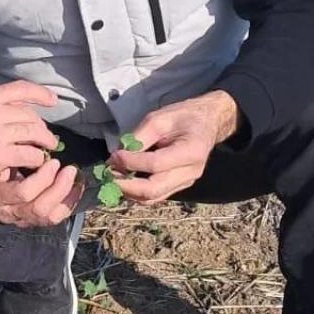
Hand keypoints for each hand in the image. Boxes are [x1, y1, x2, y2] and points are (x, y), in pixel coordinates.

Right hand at [0, 82, 59, 185]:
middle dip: (42, 127)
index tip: (53, 101)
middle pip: (31, 115)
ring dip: (45, 142)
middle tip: (45, 136)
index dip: (41, 94)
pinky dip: (36, 158)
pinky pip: (28, 154)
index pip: (21, 89)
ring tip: (47, 148)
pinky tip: (35, 162)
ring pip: (34, 133)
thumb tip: (18, 109)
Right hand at [0, 159, 82, 227]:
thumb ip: (14, 156)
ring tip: (75, 178)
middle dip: (59, 188)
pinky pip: (56, 217)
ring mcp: (23, 220)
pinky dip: (70, 202)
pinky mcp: (36, 222)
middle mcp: (10, 213)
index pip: (22, 193)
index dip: (43, 178)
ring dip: (66, 196)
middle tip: (69, 169)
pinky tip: (77, 187)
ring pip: (49, 217)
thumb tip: (37, 143)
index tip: (53, 161)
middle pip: (39, 208)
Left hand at [107, 91, 239, 204]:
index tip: (113, 156)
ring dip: (129, 191)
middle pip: (154, 189)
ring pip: (153, 197)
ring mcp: (186, 182)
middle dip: (126, 185)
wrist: (207, 123)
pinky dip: (136, 192)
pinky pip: (155, 196)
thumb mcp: (159, 118)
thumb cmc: (184, 117)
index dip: (131, 162)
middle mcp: (191, 172)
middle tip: (107, 174)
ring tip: (113, 177)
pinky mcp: (179, 186)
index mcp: (191, 151)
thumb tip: (115, 156)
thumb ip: (138, 137)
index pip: (155, 164)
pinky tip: (124, 180)